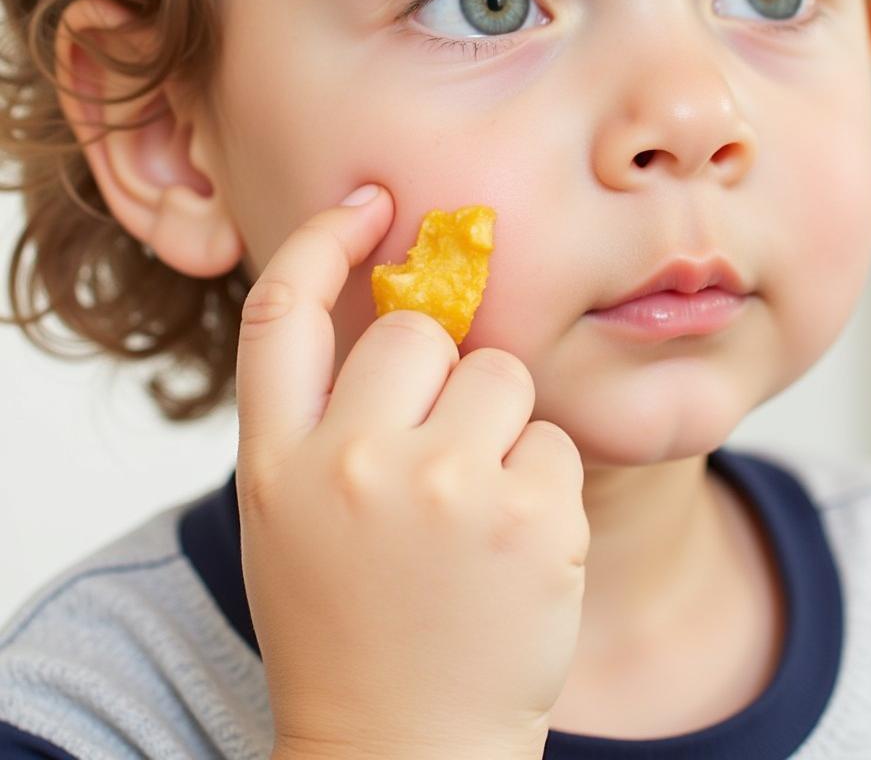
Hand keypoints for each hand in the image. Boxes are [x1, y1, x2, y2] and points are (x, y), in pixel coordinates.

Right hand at [235, 186, 589, 759]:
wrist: (403, 750)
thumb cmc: (352, 622)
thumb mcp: (298, 516)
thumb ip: (330, 417)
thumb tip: (408, 313)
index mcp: (278, 463)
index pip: (281, 311)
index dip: (320, 238)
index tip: (367, 205)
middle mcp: (350, 465)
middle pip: (416, 333)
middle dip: (441, 375)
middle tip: (438, 457)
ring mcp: (443, 490)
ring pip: (501, 377)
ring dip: (499, 428)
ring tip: (474, 517)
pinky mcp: (529, 518)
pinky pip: (552, 441)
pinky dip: (543, 485)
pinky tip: (514, 554)